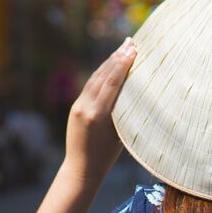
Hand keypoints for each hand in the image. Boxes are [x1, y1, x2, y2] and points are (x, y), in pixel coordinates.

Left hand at [64, 39, 134, 183]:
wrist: (81, 169)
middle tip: (131, 43)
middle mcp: (86, 107)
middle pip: (103, 75)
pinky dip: (102, 73)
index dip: (123, 63)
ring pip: (95, 78)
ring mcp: (79, 106)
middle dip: (117, 57)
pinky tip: (110, 65)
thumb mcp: (121, 132)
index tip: (134, 49)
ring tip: (122, 49)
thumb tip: (135, 86)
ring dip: (109, 62)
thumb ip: (124, 109)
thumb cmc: (108, 155)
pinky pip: (90, 85)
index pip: (112, 81)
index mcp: (98, 114)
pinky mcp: (76, 106)